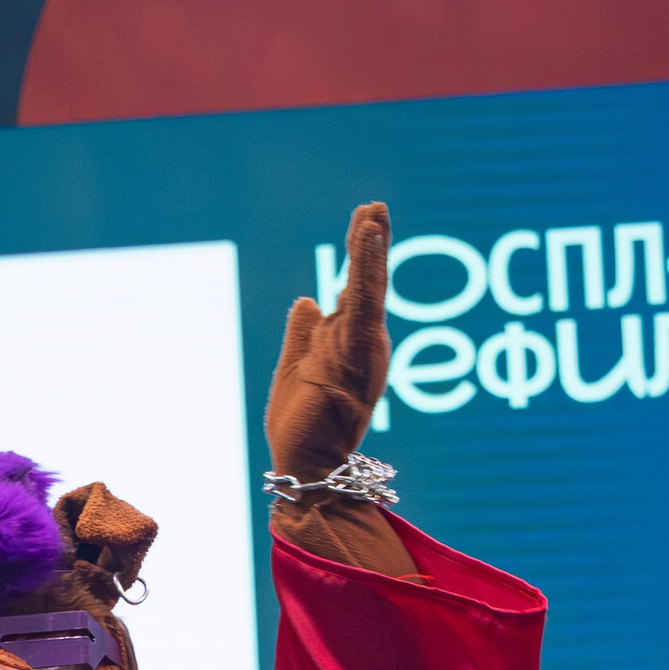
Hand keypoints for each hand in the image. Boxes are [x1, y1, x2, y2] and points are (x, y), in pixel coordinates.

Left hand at [266, 202, 393, 487]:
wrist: (307, 462)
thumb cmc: (302, 428)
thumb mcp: (294, 368)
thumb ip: (303, 333)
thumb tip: (307, 299)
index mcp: (349, 345)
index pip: (357, 293)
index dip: (360, 257)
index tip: (364, 222)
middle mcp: (362, 342)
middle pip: (368, 283)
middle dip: (371, 243)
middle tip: (374, 206)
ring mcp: (362, 346)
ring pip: (369, 286)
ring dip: (371, 246)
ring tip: (373, 211)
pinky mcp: (357, 349)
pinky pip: (366, 299)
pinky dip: (368, 264)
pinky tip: (368, 232)